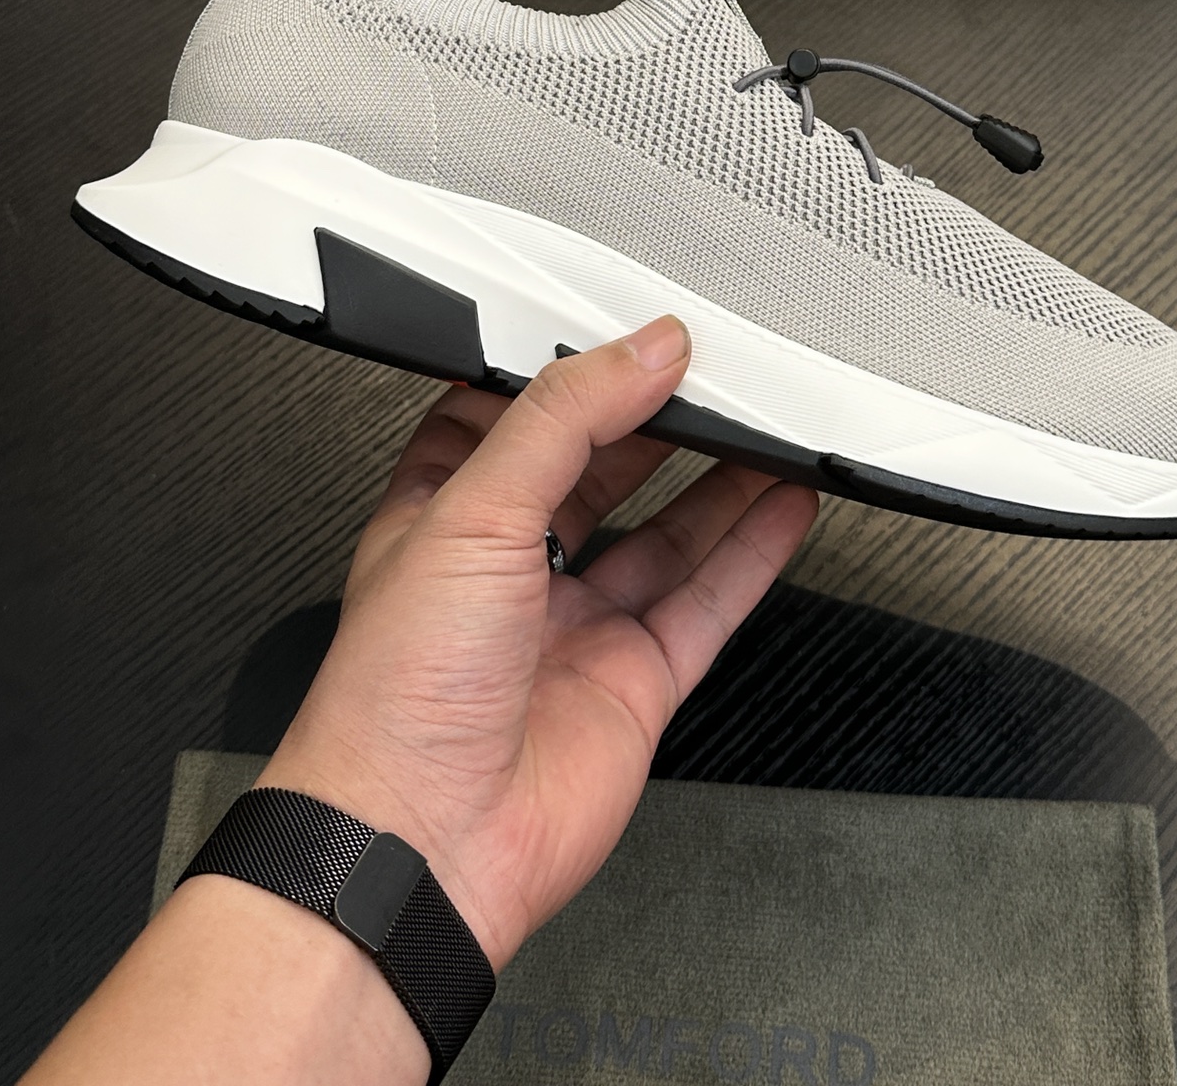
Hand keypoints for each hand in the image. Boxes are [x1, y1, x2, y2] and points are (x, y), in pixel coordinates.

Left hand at [257, 315, 818, 970]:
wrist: (422, 842)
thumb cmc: (393, 695)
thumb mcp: (471, 509)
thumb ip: (563, 419)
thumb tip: (640, 352)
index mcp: (446, 513)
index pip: (518, 416)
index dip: (575, 372)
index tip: (634, 334)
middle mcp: (511, 567)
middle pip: (604, 469)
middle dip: (659, 420)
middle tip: (718, 373)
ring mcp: (577, 625)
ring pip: (667, 533)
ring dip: (722, 479)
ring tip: (771, 426)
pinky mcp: (632, 681)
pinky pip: (706, 601)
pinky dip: (751, 553)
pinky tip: (782, 508)